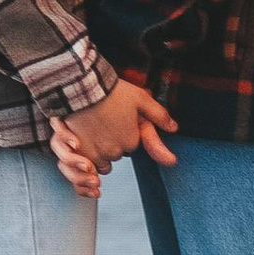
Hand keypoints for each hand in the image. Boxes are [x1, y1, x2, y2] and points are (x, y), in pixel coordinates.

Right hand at [52, 77, 177, 190]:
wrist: (82, 88)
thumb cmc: (111, 92)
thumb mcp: (141, 98)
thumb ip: (159, 115)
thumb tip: (174, 128)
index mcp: (131, 140)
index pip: (131, 144)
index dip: (125, 131)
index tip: (119, 119)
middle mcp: (115, 152)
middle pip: (116, 154)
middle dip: (113, 143)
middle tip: (105, 123)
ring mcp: (96, 154)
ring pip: (101, 162)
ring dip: (99, 153)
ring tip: (93, 132)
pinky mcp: (79, 154)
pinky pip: (86, 166)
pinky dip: (85, 159)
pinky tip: (84, 145)